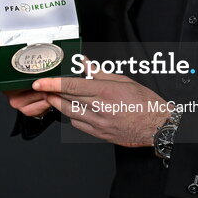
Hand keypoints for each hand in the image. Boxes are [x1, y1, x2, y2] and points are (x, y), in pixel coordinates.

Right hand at [0, 35, 50, 118]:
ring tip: (47, 84)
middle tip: (37, 80)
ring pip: (28, 96)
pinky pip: (35, 106)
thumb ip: (7, 47)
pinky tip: (48, 95)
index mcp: (5, 77)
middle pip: (15, 89)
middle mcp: (9, 90)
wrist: (49, 89)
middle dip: (27, 84)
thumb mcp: (24, 55)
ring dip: (41, 90)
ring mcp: (17, 101)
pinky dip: (45, 100)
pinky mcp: (27, 110)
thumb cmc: (34, 71)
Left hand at [33, 70, 168, 146]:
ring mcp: (98, 123)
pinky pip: (77, 124)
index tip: (40, 82)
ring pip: (68, 113)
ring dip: (58, 104)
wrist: (157, 126)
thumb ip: (99, 72)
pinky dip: (71, 116)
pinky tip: (72, 110)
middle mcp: (99, 108)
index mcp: (105, 91)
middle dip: (51, 93)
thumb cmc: (145, 103)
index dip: (52, 83)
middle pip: (65, 99)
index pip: (71, 85)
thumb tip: (83, 62)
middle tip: (42, 87)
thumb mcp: (123, 80)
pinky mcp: (99, 134)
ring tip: (54, 97)